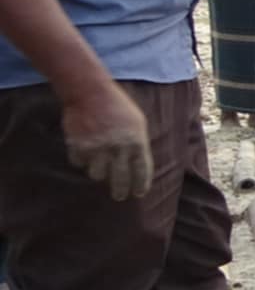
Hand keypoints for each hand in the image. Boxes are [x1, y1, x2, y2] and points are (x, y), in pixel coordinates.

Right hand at [62, 81, 152, 200]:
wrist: (90, 92)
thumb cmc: (117, 106)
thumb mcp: (137, 123)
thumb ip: (138, 144)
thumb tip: (139, 165)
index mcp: (137, 143)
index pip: (141, 171)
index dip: (141, 185)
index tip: (138, 194)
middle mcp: (118, 149)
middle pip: (120, 179)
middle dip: (120, 191)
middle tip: (119, 197)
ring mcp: (97, 148)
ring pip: (97, 175)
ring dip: (98, 173)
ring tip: (99, 169)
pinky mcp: (77, 146)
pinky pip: (79, 163)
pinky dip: (81, 161)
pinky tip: (84, 154)